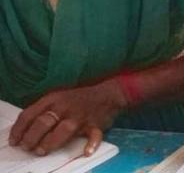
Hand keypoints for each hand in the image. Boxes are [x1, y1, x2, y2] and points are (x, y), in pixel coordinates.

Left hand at [9, 79, 126, 155]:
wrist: (107, 94)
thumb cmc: (78, 99)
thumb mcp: (57, 98)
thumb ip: (43, 111)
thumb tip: (25, 130)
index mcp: (53, 99)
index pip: (30, 114)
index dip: (19, 129)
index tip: (15, 141)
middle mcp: (65, 107)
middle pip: (44, 122)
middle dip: (32, 137)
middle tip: (28, 147)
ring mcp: (81, 116)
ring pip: (64, 129)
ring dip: (51, 142)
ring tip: (42, 150)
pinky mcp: (95, 124)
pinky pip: (94, 134)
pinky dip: (91, 143)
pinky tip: (86, 151)